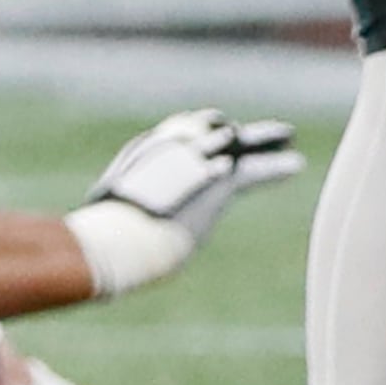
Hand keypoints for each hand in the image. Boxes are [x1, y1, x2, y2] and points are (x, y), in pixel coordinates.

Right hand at [63, 109, 304, 300]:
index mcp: (148, 152)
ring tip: (287, 134)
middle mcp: (175, 147)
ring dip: (266, 140)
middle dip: (231, 130)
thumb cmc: (104, 236)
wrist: (122, 236)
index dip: (195, 132)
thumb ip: (110, 224)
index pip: (177, 133)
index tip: (210, 130)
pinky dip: (277, 167)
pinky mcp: (221, 180)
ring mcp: (200, 160)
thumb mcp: (105, 222)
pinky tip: (296, 165)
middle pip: (211, 130)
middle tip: (247, 129)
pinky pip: (256, 171)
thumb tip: (89, 254)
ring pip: (241, 145)